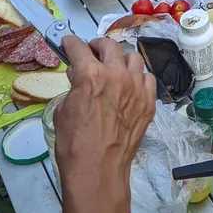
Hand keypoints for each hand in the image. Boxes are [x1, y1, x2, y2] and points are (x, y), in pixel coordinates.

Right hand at [54, 37, 155, 172]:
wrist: (98, 170)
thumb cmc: (75, 144)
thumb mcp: (64, 110)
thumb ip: (74, 87)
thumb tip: (78, 75)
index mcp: (90, 74)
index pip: (79, 47)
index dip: (71, 43)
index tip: (69, 43)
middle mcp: (116, 74)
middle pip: (109, 46)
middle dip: (97, 46)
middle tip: (92, 52)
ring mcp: (136, 87)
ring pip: (133, 58)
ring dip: (121, 59)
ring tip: (114, 67)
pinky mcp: (149, 101)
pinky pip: (147, 78)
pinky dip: (138, 78)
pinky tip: (131, 85)